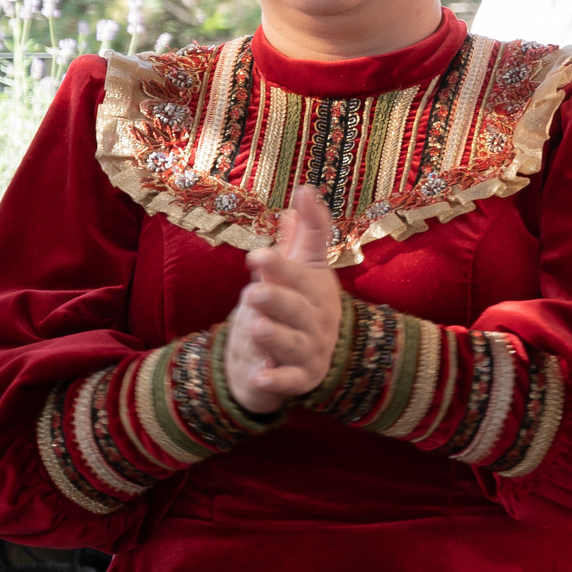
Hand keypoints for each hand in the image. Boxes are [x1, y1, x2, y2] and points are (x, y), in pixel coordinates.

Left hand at [224, 186, 341, 415]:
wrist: (293, 357)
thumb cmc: (294, 307)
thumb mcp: (299, 270)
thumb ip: (304, 235)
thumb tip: (305, 191)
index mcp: (316, 290)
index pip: (302, 274)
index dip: (282, 266)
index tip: (257, 256)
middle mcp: (317, 319)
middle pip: (298, 309)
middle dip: (277, 299)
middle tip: (254, 291)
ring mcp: (310, 350)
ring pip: (293, 343)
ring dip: (276, 336)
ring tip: (255, 326)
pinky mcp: (299, 378)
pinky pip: (290, 380)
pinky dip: (277, 380)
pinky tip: (261, 376)